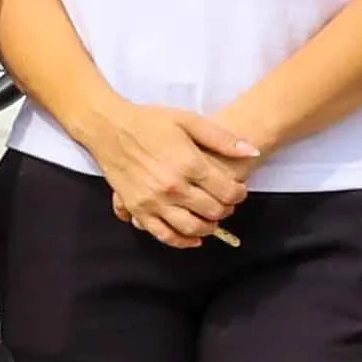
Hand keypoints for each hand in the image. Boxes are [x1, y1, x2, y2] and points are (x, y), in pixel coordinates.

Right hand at [101, 104, 258, 248]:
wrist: (108, 128)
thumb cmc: (149, 121)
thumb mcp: (188, 120)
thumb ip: (222, 138)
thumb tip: (252, 151)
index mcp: (189, 164)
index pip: (228, 191)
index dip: (240, 194)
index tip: (239, 190)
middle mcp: (173, 186)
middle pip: (213, 211)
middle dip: (226, 209)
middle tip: (226, 203)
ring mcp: (154, 201)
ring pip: (192, 227)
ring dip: (208, 227)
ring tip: (212, 219)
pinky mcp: (138, 209)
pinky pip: (163, 234)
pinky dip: (182, 241)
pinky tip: (193, 238)